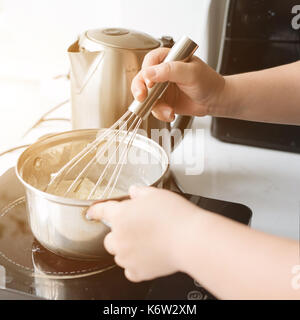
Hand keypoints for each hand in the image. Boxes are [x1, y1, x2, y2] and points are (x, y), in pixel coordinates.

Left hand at [86, 186, 200, 281]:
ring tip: (148, 243)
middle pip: (110, 238)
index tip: (92, 213)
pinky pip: (130, 270)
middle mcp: (119, 236)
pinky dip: (136, 265)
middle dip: (119, 234)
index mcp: (121, 215)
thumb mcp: (156, 194)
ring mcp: (126, 256)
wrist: (189, 239)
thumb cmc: (175, 216)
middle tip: (138, 230)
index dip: (96, 211)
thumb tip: (134, 191)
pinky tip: (148, 256)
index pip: (102, 211)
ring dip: (128, 249)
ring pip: (119, 254)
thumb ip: (141, 192)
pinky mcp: (137, 271)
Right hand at [131, 47, 224, 121]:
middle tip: (142, 98)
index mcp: (169, 59)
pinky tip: (170, 113)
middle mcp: (163, 72)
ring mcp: (162, 88)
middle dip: (140, 90)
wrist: (215, 101)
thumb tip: (150, 73)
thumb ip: (170, 70)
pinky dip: (161, 113)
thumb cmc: (208, 82)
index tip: (149, 82)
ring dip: (155, 106)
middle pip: (142, 79)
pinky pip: (154, 108)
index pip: (150, 61)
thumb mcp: (191, 73)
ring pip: (146, 97)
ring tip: (168, 110)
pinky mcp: (163, 101)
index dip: (146, 72)